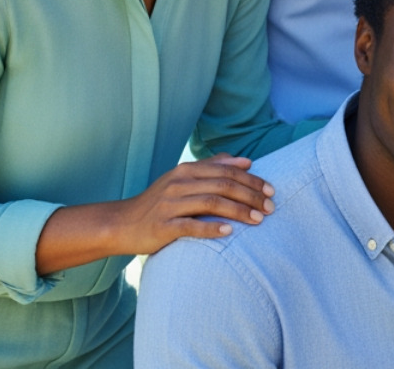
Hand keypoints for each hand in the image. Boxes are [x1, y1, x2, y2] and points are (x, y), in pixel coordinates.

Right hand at [36, 155, 275, 274]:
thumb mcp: (182, 179)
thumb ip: (212, 167)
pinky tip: (229, 232)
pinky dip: (211, 228)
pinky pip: (190, 226)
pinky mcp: (162, 227)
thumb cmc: (159, 202)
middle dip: (251, 196)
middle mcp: (179, 184)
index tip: (271, 191)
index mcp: (186, 170)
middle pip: (223, 185)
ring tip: (258, 220)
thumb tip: (245, 160)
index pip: (227, 171)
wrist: (121, 224)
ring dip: (239, 211)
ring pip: (211, 203)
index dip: (252, 180)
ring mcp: (169, 205)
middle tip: (270, 208)